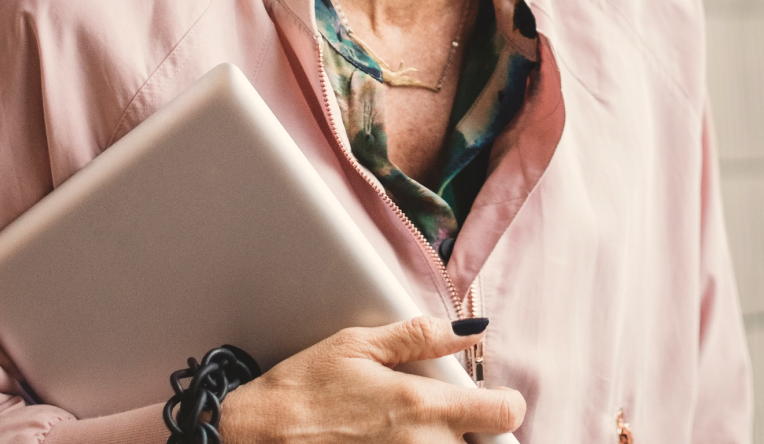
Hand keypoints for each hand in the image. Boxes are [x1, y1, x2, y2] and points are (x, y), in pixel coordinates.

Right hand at [218, 316, 524, 442]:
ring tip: (413, 431)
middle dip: (471, 432)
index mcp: (418, 407)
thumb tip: (469, 331)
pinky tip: (391, 443)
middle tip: (445, 416)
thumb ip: (419, 336)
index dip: (507, 406)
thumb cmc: (302, 389)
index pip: (500, 416)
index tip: (499, 401)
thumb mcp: (357, 345)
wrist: (256, 438)